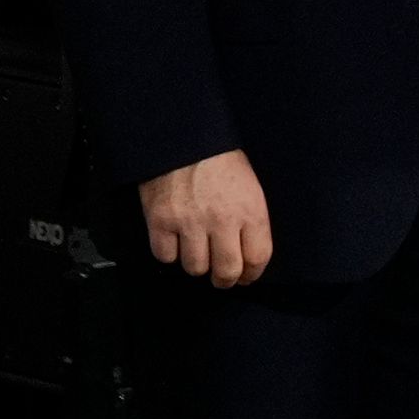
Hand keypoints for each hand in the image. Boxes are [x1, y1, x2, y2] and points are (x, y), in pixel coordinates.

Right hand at [142, 149, 273, 286]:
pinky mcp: (160, 222)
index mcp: (250, 209)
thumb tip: (248, 254)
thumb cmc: (221, 160)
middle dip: (225, 280)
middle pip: (226, 271)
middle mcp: (222, 220)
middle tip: (221, 278)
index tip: (246, 276)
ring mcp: (189, 223)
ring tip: (197, 252)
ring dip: (196, 265)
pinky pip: (165, 257)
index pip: (258, 257)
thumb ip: (250, 219)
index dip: (252, 273)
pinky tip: (174, 241)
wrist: (184, 138)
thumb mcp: (249, 185)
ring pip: (195, 268)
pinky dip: (169, 253)